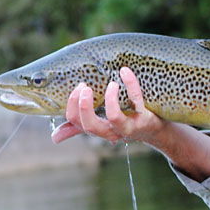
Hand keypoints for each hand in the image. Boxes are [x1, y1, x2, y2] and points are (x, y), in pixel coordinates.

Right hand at [51, 67, 166, 143]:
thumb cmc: (124, 124)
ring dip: (109, 98)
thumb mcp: (101, 126)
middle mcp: (112, 131)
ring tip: (110, 84)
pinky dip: (130, 84)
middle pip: (91, 125)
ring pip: (114, 117)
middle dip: (84, 106)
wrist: (155, 131)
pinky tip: (125, 71)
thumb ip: (78, 128)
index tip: (78, 88)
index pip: (77, 123)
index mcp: (98, 130)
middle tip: (85, 87)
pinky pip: (137, 101)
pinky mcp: (145, 118)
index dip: (73, 107)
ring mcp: (129, 126)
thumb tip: (54, 138)